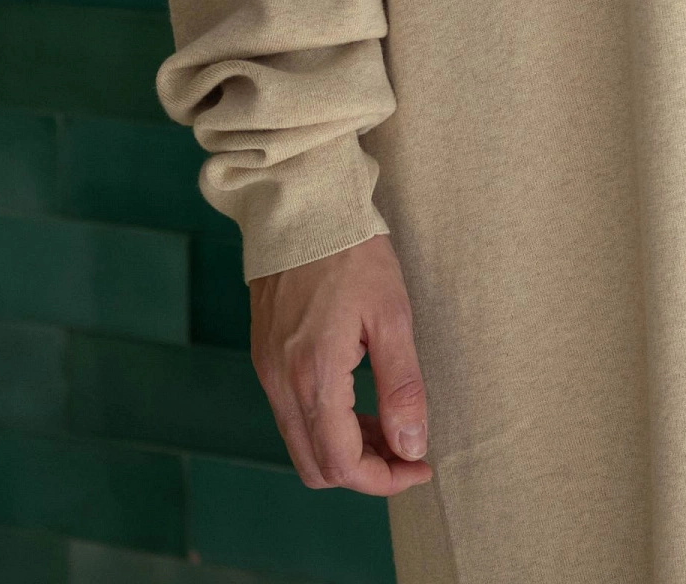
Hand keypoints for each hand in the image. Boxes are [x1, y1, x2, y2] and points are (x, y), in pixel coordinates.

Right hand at [249, 232, 432, 493]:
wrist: (302, 207)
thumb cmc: (353, 253)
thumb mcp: (392, 315)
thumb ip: (401, 386)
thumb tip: (411, 446)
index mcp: (314, 376)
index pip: (342, 464)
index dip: (384, 479)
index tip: (420, 466)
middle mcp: (280, 384)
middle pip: (315, 467)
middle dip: (365, 471)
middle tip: (407, 449)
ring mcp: (267, 372)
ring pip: (302, 443)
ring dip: (345, 448)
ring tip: (389, 422)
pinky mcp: (265, 357)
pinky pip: (292, 414)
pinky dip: (326, 423)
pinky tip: (358, 398)